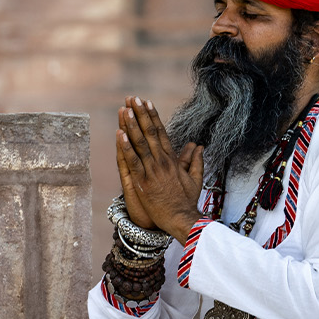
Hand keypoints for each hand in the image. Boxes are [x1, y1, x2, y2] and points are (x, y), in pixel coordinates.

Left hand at [116, 97, 203, 243]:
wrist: (182, 219)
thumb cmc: (187, 201)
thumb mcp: (195, 179)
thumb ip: (196, 161)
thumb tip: (198, 146)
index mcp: (173, 160)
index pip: (161, 133)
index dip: (153, 117)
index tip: (147, 103)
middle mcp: (162, 161)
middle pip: (150, 133)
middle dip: (140, 114)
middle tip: (133, 98)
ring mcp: (152, 171)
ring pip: (139, 143)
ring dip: (131, 125)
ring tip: (125, 109)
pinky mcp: (142, 181)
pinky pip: (132, 161)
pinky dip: (125, 147)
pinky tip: (119, 133)